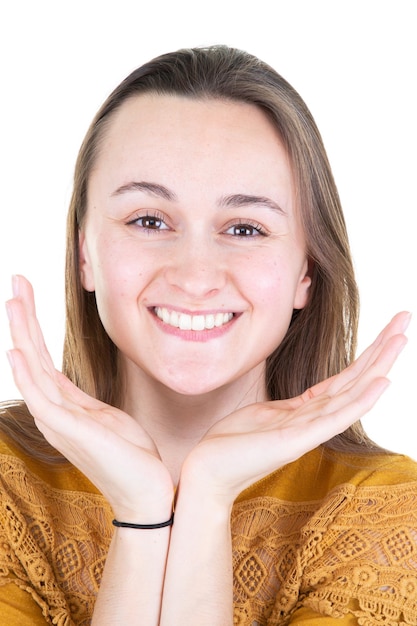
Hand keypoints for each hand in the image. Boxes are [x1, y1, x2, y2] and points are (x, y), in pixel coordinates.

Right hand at [6, 275, 173, 520]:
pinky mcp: (70, 430)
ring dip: (23, 333)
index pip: (42, 358)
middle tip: (16, 281)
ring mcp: (59, 421)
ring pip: (32, 368)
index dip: (34, 326)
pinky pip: (41, 397)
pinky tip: (17, 350)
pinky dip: (27, 373)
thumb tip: (76, 387)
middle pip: (31, 356)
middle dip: (24, 317)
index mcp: (65, 405)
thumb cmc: (131, 456)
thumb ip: (86, 401)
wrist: (146, 492)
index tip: (28, 293)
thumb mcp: (108, 418)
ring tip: (14, 300)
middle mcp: (55, 411)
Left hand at [181, 311, 409, 502]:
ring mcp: (308, 431)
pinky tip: (382, 382)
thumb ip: (289, 406)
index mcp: (306, 411)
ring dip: (378, 366)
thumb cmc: (233, 442)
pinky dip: (360, 401)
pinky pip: (334, 418)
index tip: (388, 329)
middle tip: (405, 320)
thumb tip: (303, 397)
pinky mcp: (296, 441)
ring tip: (400, 339)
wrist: (207, 470)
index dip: (367, 354)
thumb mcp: (265, 414)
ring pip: (352, 394)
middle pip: (356, 381)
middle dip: (381, 350)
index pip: (344, 379)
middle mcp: (313, 419)